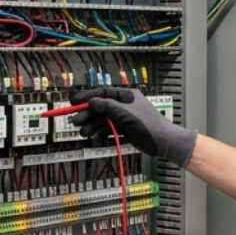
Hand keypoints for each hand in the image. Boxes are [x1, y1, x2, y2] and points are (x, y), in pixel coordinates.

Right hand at [69, 86, 197, 166]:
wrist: (163, 141)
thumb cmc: (146, 123)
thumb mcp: (124, 112)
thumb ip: (106, 106)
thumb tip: (91, 101)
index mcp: (125, 95)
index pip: (102, 93)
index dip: (86, 97)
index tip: (73, 102)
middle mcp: (123, 105)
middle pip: (100, 108)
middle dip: (87, 115)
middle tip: (75, 122)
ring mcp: (124, 117)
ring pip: (103, 120)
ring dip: (92, 126)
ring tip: (84, 134)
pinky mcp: (125, 129)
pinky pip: (109, 129)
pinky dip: (101, 134)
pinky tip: (96, 139)